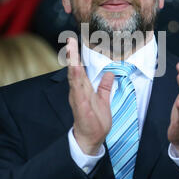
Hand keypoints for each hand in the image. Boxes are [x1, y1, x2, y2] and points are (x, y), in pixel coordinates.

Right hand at [66, 38, 114, 154]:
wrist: (92, 138)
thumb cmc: (95, 121)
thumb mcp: (103, 100)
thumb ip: (104, 86)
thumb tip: (109, 73)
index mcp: (84, 88)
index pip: (79, 68)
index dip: (76, 55)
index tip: (73, 42)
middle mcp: (79, 91)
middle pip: (74, 69)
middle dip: (71, 54)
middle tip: (69, 39)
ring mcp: (78, 97)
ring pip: (73, 76)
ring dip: (71, 62)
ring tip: (69, 49)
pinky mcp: (80, 105)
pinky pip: (77, 90)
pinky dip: (75, 79)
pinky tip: (74, 69)